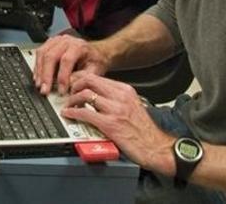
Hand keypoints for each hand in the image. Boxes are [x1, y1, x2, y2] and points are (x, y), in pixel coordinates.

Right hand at [33, 33, 109, 94]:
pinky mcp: (50, 43)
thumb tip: (70, 85)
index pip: (67, 60)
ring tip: (40, 85)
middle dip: (46, 75)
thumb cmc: (95, 60)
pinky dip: (37, 66)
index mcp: (79, 46)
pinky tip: (38, 77)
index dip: (62, 77)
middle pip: (51, 56)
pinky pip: (39, 53)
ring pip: (42, 54)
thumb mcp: (95, 70)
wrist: (95, 51)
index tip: (61, 91)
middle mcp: (66, 41)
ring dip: (39, 71)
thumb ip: (83, 77)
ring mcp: (56, 40)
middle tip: (45, 90)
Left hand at [61, 72, 176, 174]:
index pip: (98, 77)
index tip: (73, 83)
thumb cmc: (145, 131)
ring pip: (85, 94)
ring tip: (68, 104)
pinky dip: (73, 112)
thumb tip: (99, 97)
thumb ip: (117, 99)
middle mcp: (121, 96)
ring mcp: (115, 110)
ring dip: (71, 99)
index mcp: (126, 91)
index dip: (81, 79)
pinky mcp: (110, 124)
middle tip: (68, 92)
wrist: (157, 147)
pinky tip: (69, 114)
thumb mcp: (133, 106)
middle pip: (89, 80)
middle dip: (74, 85)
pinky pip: (85, 113)